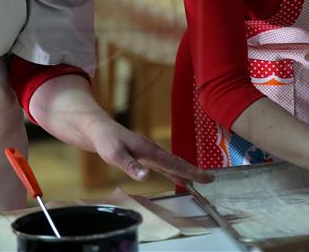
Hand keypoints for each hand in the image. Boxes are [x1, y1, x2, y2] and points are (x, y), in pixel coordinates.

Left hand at [87, 117, 213, 187]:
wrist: (98, 130)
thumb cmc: (106, 141)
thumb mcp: (115, 155)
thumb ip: (130, 166)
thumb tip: (147, 177)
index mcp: (150, 152)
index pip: (175, 164)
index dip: (191, 172)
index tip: (207, 177)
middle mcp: (154, 151)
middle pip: (178, 163)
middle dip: (194, 171)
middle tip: (210, 179)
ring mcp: (150, 152)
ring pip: (172, 163)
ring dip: (185, 171)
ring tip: (198, 180)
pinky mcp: (145, 154)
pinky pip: (164, 164)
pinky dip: (174, 171)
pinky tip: (176, 177)